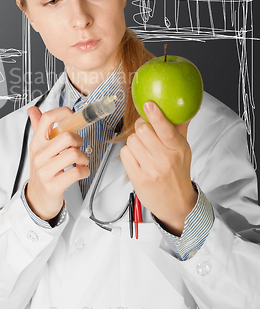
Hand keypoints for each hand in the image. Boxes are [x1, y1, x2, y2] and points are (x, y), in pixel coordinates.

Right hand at [25, 106, 89, 220]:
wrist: (36, 199)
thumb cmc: (42, 170)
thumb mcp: (38, 149)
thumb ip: (38, 128)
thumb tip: (33, 109)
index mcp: (36, 143)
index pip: (47, 119)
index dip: (62, 113)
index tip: (71, 115)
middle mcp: (39, 155)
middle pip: (66, 136)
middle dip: (79, 141)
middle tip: (78, 146)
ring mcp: (45, 171)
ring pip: (74, 154)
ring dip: (84, 158)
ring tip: (80, 161)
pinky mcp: (53, 185)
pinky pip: (77, 172)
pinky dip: (84, 171)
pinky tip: (80, 172)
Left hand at [119, 101, 197, 235]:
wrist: (177, 203)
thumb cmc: (178, 173)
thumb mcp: (184, 150)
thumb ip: (179, 128)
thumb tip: (180, 109)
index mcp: (177, 148)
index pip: (165, 129)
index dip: (156, 115)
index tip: (149, 105)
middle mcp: (164, 158)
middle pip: (142, 129)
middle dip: (141, 127)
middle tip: (144, 130)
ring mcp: (150, 168)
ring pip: (131, 140)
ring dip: (134, 141)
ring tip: (143, 148)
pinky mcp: (137, 177)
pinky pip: (124, 153)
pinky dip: (128, 153)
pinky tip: (137, 158)